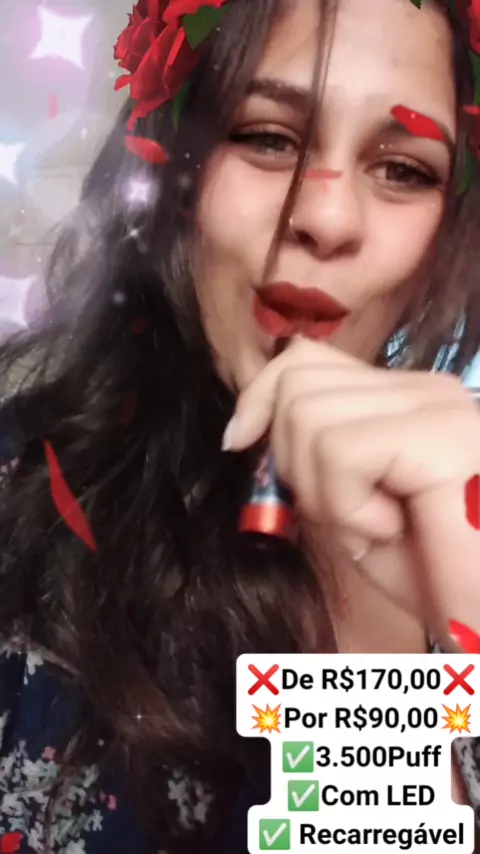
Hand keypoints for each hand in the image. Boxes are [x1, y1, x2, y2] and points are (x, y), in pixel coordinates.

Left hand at [223, 337, 479, 644]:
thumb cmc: (428, 578)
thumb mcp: (347, 506)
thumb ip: (309, 457)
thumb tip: (243, 430)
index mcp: (405, 398)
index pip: (305, 359)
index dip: (258, 398)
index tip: (238, 444)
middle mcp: (427, 388)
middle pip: (298, 382)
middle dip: (293, 462)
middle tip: (347, 516)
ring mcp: (440, 405)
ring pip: (306, 412)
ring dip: (325, 492)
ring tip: (377, 527)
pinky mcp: (444, 435)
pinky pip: (340, 450)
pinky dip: (348, 506)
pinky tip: (393, 530)